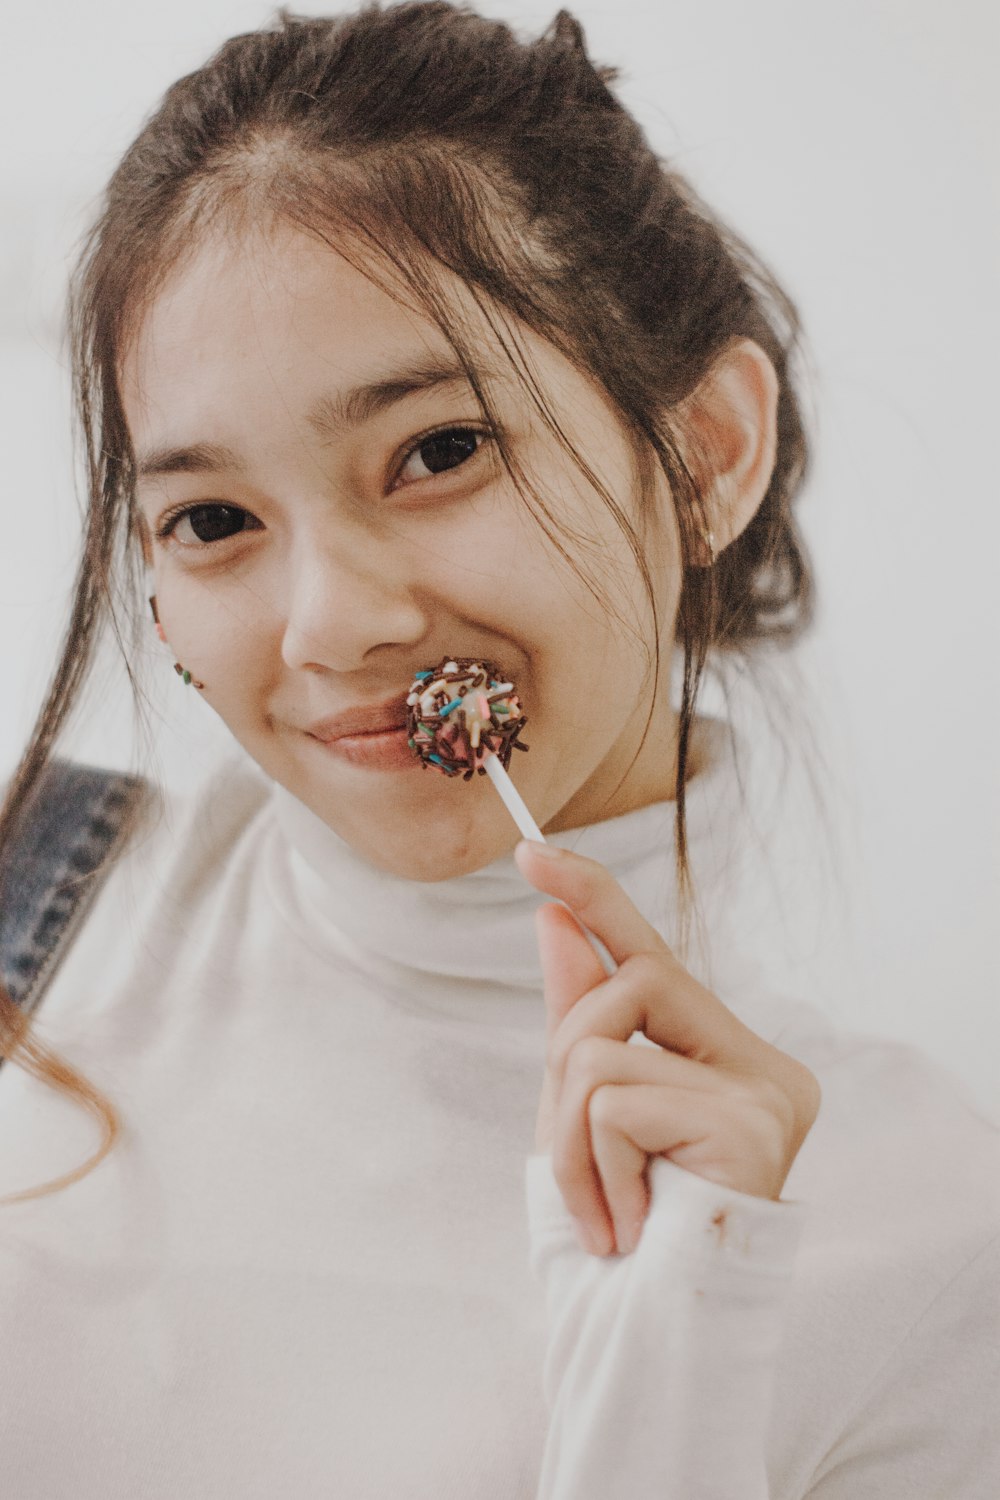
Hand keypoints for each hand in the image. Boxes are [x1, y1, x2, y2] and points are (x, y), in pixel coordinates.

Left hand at [514, 840, 821, 1256]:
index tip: (532, 853)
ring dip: (570, 1132)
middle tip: (578, 1155)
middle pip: (629, 984)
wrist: (649, 1335)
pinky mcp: (755, 1123)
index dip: (594, 898)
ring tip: (601, 1206)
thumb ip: (578, 1019)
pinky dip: (595, 1165)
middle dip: (567, 1056)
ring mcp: (766, 1092)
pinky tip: (628, 1222)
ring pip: (608, 1040)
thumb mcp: (579, 1112)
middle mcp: (762, 1066)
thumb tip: (552, 921)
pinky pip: (618, 1099)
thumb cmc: (621, 1225)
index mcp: (725, 1059)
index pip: (657, 955)